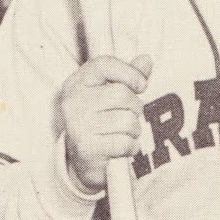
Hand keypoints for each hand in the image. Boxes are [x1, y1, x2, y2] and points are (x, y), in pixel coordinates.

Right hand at [57, 54, 152, 193]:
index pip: (103, 64)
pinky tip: (120, 148)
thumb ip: (127, 76)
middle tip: (128, 116)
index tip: (141, 85)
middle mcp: (73, 102)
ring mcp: (78, 125)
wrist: (80, 160)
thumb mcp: (109, 95)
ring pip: (127, 121)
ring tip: (122, 133)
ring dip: (134, 130)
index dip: (129, 72)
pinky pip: (125, 143)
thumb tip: (146, 60)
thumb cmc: (98, 121)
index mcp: (76, 83)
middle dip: (135, 107)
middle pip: (121, 94)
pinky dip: (130, 148)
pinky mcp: (87, 148)